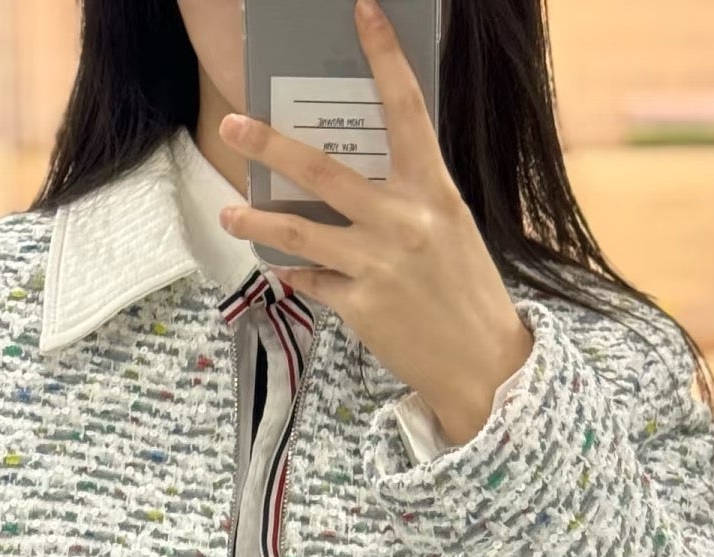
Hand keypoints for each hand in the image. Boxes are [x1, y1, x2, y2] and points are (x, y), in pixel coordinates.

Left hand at [217, 0, 533, 445]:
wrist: (482, 365)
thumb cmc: (467, 292)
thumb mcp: (451, 228)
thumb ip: (409, 197)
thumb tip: (356, 175)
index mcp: (434, 190)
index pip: (407, 109)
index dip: (384, 57)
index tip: (362, 13)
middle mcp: (404, 220)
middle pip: (323, 171)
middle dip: (272, 145)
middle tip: (235, 124)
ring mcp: (378, 264)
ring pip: (301, 231)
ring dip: (258, 218)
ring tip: (231, 209)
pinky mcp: (360, 306)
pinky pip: (312, 280)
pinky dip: (297, 273)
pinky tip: (285, 269)